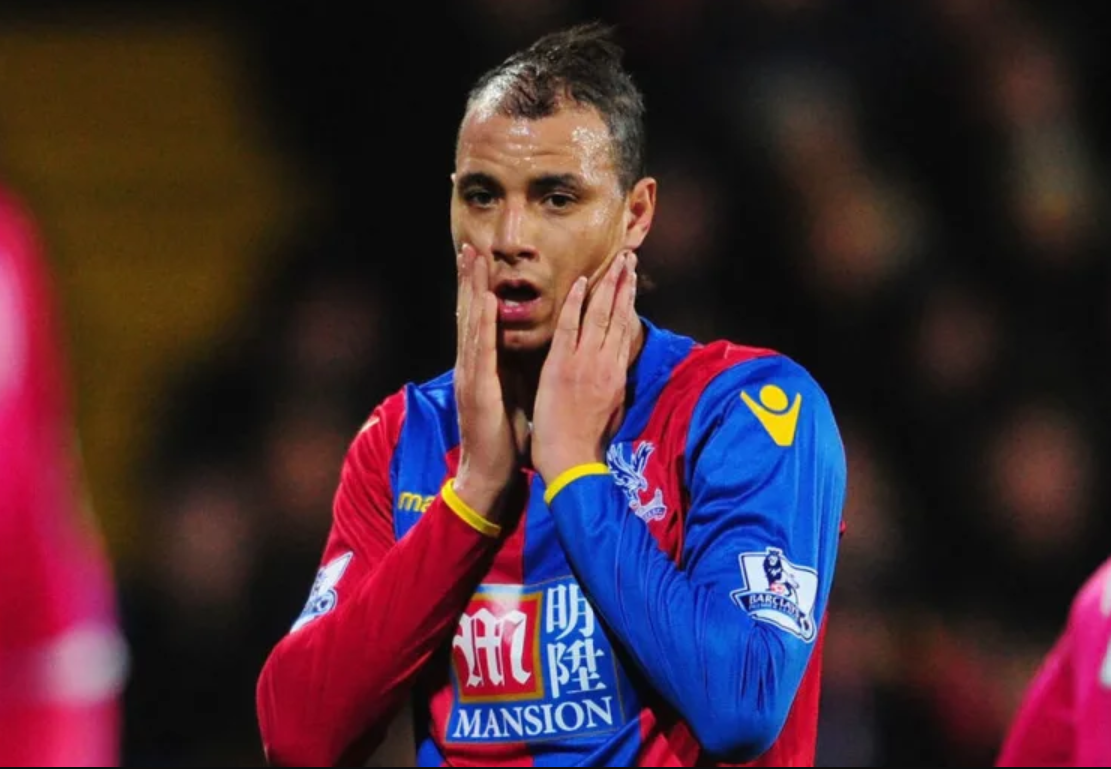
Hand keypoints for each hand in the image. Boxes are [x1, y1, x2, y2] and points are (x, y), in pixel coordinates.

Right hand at [453, 244, 518, 521]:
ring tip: (472, 260)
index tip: (480, 261)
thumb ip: (511, 370)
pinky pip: (481, 351)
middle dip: (469, 279)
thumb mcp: (509, 396)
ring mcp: (471, 376)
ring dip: (471, 289)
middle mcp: (471, 366)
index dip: (477, 289)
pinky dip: (483, 323)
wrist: (488, 474)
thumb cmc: (501, 439)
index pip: (478, 321)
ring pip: (470, 324)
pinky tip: (484, 300)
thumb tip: (523, 348)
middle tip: (469, 247)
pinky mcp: (478, 389)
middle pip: (469, 314)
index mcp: (480, 367)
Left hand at [532, 251, 637, 483]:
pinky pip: (569, 328)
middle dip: (624, 284)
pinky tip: (580, 282)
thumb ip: (615, 383)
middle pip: (618, 316)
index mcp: (617, 374)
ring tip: (616, 261)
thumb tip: (618, 366)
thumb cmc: (588, 442)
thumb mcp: (612, 409)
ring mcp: (584, 363)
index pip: (626, 330)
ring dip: (608, 285)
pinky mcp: (562, 366)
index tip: (633, 280)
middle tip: (629, 257)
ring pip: (600, 316)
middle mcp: (606, 364)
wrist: (572, 460)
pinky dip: (574, 304)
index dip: (630, 302)